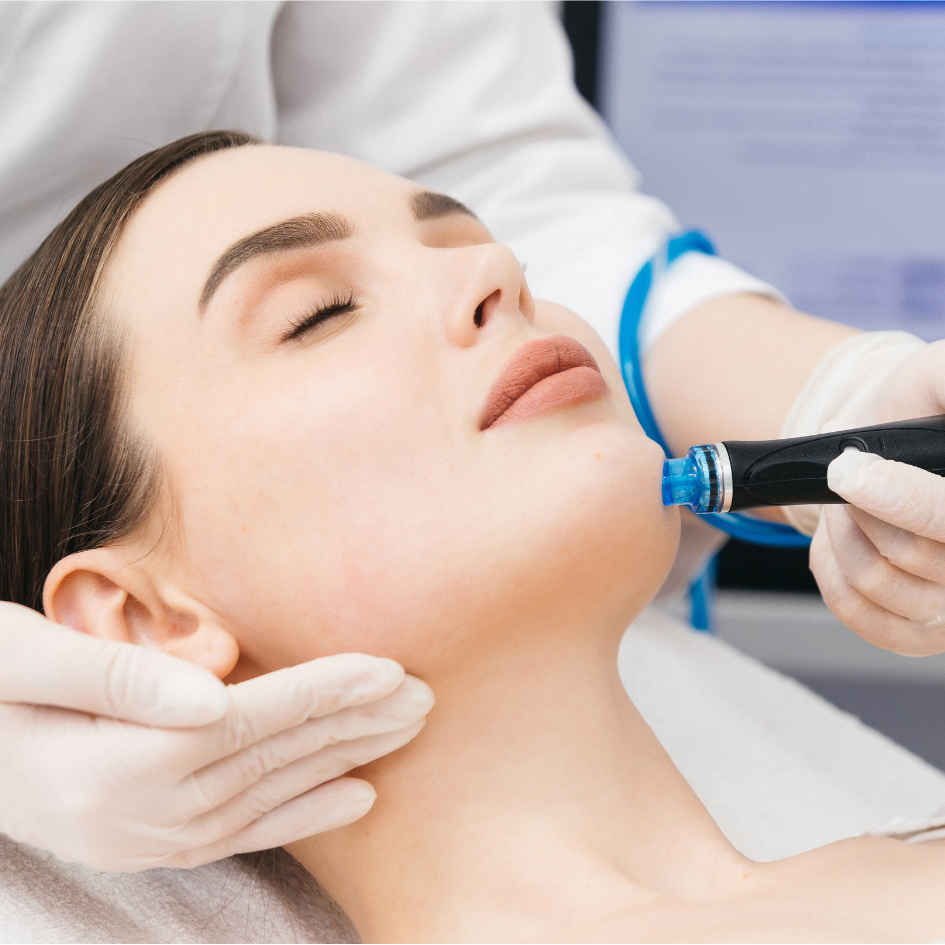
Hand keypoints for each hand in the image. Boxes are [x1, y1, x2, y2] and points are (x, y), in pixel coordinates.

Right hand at [0, 602, 432, 870]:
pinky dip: (307, 814)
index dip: (323, 690)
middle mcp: (145, 813)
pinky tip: (358, 798)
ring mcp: (153, 839)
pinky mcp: (157, 845)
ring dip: (347, 758)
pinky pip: (249, 832)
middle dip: (356, 723)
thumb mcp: (19, 660)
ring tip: (407, 729)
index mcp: (118, 761)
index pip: (249, 718)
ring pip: (275, 792)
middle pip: (276, 758)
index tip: (388, 666)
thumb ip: (118, 677)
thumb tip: (215, 690)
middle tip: (426, 696)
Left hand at [808, 339, 944, 654]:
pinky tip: (840, 538)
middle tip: (848, 470)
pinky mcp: (920, 633)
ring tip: (849, 502)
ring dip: (841, 534)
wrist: (878, 443)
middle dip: (859, 507)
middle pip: (910, 556)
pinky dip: (831, 567)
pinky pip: (857, 612)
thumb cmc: (917, 406)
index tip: (846, 467)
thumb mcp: (935, 375)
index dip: (897, 498)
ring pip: (877, 583)